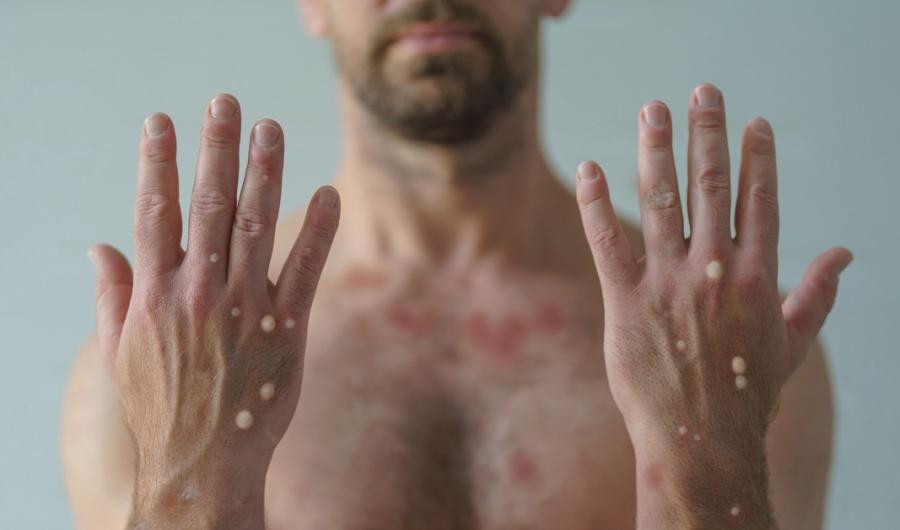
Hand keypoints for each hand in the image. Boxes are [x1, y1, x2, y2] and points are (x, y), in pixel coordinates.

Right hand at [88, 95, 339, 526]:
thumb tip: (99, 245)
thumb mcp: (120, 352)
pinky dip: (319, 230)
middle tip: (225, 102)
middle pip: (209, 206)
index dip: (157, 163)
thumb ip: (112, 294)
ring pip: (257, 227)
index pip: (155, 213)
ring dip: (266, 172)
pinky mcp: (286, 330)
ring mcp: (245, 310)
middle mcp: (199, 293)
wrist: (203, 463)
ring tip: (271, 129)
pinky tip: (329, 194)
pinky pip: (305, 270)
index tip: (162, 121)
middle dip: (216, 149)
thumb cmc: (159, 405)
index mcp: (155, 295)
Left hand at [575, 84, 850, 526]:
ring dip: (654, 150)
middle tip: (702, 92)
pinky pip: (607, 242)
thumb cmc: (749, 395)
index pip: (759, 201)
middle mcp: (714, 271)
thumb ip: (818, 294)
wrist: (703, 441)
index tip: (754, 122)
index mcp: (758, 278)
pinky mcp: (626, 303)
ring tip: (652, 110)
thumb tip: (846, 252)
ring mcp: (668, 284)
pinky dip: (595, 203)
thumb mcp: (794, 344)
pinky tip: (591, 168)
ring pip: (659, 201)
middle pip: (710, 186)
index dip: (757, 157)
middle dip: (707, 134)